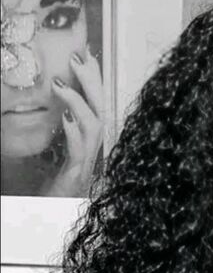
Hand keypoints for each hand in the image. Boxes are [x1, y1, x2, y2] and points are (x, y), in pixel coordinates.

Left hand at [45, 45, 103, 196]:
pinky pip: (80, 151)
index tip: (88, 55)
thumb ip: (60, 130)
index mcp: (87, 142)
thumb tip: (56, 105)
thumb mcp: (54, 151)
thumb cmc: (51, 187)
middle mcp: (92, 150)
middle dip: (92, 82)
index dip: (95, 80)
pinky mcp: (76, 176)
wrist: (52, 217)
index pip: (97, 104)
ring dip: (80, 102)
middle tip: (78, 58)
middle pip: (102, 110)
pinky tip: (64, 117)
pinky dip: (74, 132)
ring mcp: (86, 163)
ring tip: (62, 83)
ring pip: (95, 127)